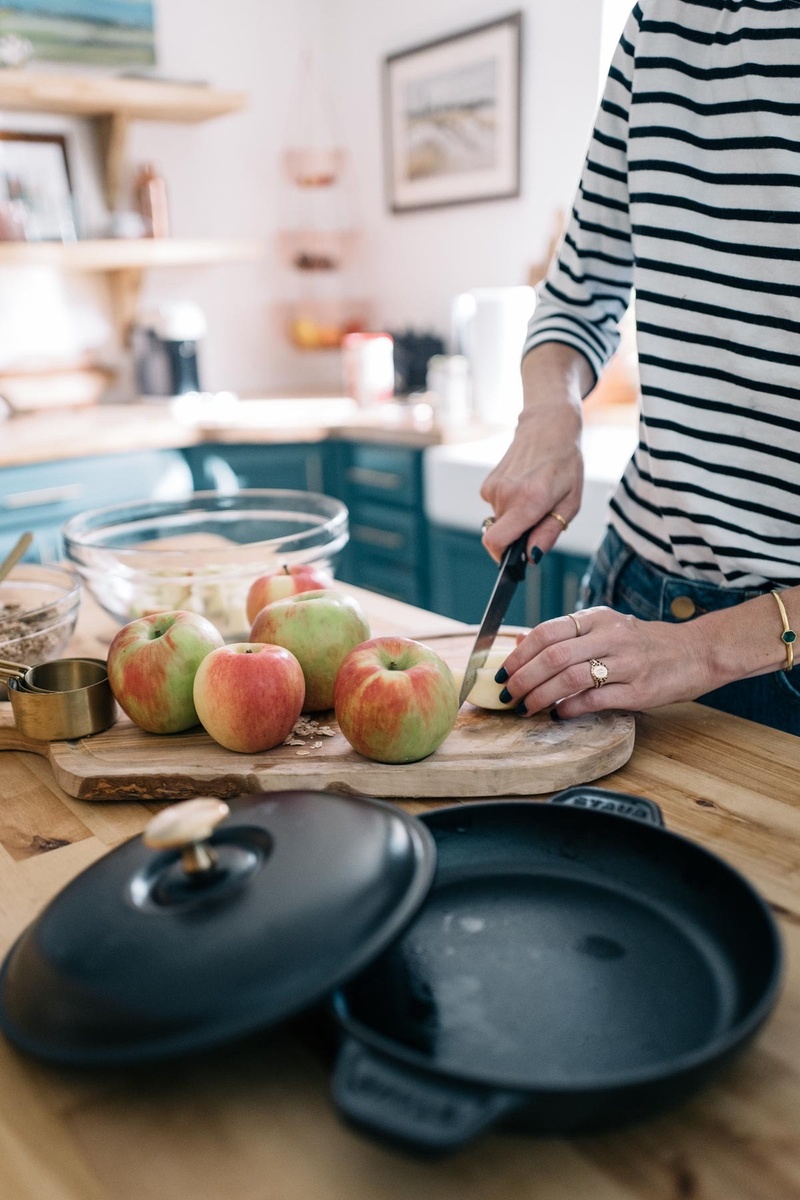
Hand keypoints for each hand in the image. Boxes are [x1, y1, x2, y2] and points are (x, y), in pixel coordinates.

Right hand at [479, 344, 590, 562]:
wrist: (548, 428)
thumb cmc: (565, 465)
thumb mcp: (570, 503)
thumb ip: (548, 533)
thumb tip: (531, 557)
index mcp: (528, 501)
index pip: (496, 542)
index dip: (502, 558)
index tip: (513, 559)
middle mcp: (506, 495)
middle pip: (500, 535)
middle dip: (518, 535)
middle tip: (539, 516)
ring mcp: (493, 488)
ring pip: (499, 522)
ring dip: (515, 518)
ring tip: (534, 496)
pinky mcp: (487, 484)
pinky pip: (495, 508)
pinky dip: (509, 506)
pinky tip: (523, 487)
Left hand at [496, 607, 713, 717]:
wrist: (696, 652)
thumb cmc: (644, 643)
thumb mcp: (605, 628)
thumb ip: (566, 635)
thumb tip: (521, 641)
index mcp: (598, 617)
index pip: (547, 632)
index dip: (519, 653)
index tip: (502, 671)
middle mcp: (611, 636)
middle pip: (554, 656)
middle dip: (523, 678)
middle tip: (508, 694)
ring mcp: (626, 662)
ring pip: (570, 677)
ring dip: (540, 696)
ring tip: (526, 707)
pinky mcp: (638, 690)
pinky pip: (594, 699)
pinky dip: (569, 708)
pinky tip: (558, 713)